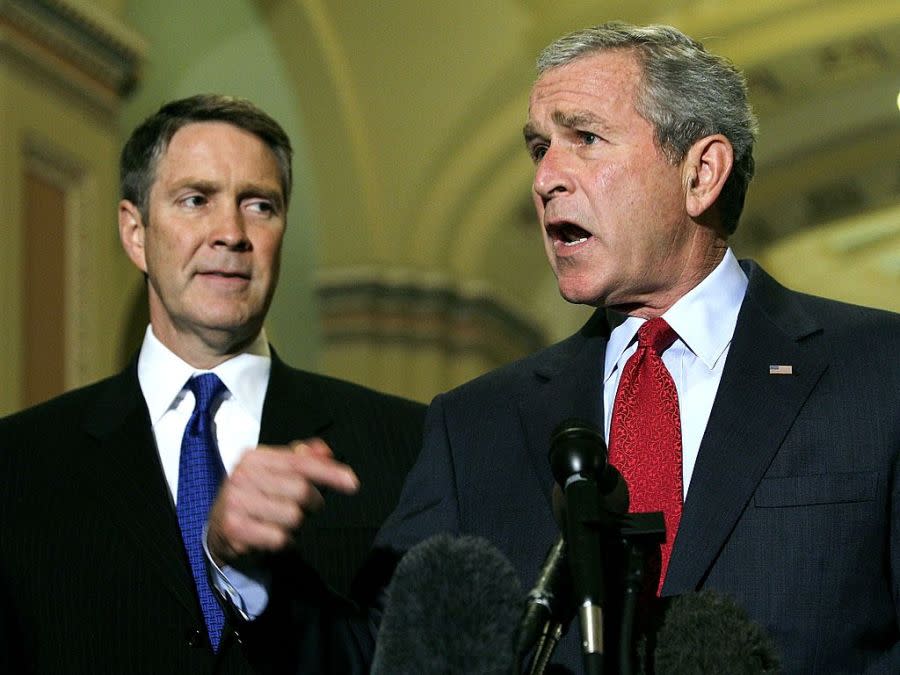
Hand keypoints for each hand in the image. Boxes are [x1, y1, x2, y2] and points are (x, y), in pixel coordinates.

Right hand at [207, 438, 358, 566]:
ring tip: (278, 522)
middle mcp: (242, 476)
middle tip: (298, 509)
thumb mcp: (273, 472)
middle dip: (310, 504)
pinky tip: (270, 536)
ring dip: (294, 525)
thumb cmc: (254, 496)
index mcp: (254, 457)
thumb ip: (301, 459)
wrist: (217, 529)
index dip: (329, 473)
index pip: (301, 463)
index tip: (352, 483)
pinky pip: (279, 537)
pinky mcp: (234, 529)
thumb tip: (326, 451)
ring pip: (293, 516)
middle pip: (301, 491)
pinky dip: (283, 541)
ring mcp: (235, 502)